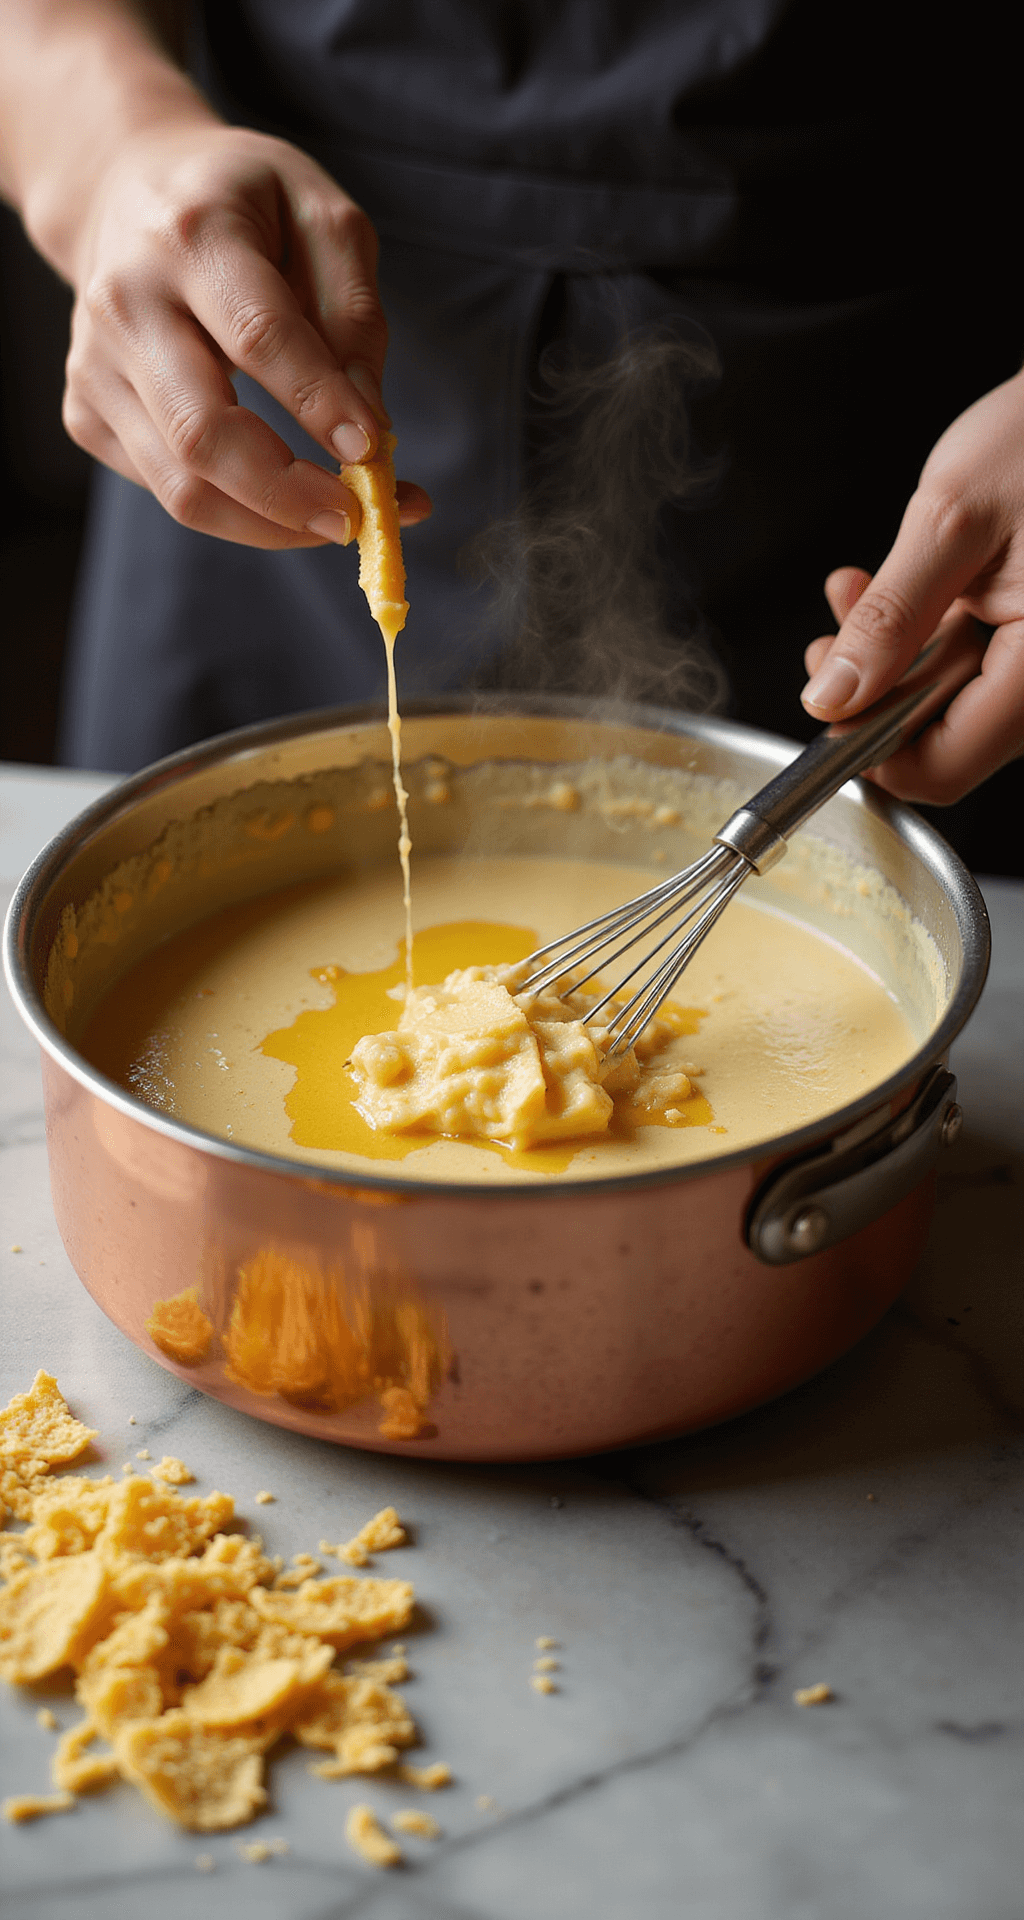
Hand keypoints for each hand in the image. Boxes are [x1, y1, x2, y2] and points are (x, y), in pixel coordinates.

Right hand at [63, 121, 430, 548]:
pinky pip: (167, 490)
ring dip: (269, 525)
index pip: (258, 337)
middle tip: (356, 519)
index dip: (318, 404)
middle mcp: (127, 303)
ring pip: (181, 487)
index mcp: (191, 237)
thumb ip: (354, 313)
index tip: (373, 452)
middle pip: (203, 435)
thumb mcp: (320, 218)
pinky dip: (236, 513)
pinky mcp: (85, 412)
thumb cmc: (241, 206)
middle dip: (288, 496)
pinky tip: (280, 493)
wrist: (123, 191)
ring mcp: (95, 366)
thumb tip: (369, 426)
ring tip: (334, 521)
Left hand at [801, 368, 1023, 801]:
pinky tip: (902, 584)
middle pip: (946, 739)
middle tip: (829, 642)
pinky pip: (978, 662)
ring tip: (856, 592)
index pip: (943, 768)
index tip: (827, 705)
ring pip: (956, 699)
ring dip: (895, 657)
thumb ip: (889, 619)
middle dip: (874, 692)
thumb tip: (834, 698)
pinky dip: (930, 633)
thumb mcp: (952, 520)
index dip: (870, 751)